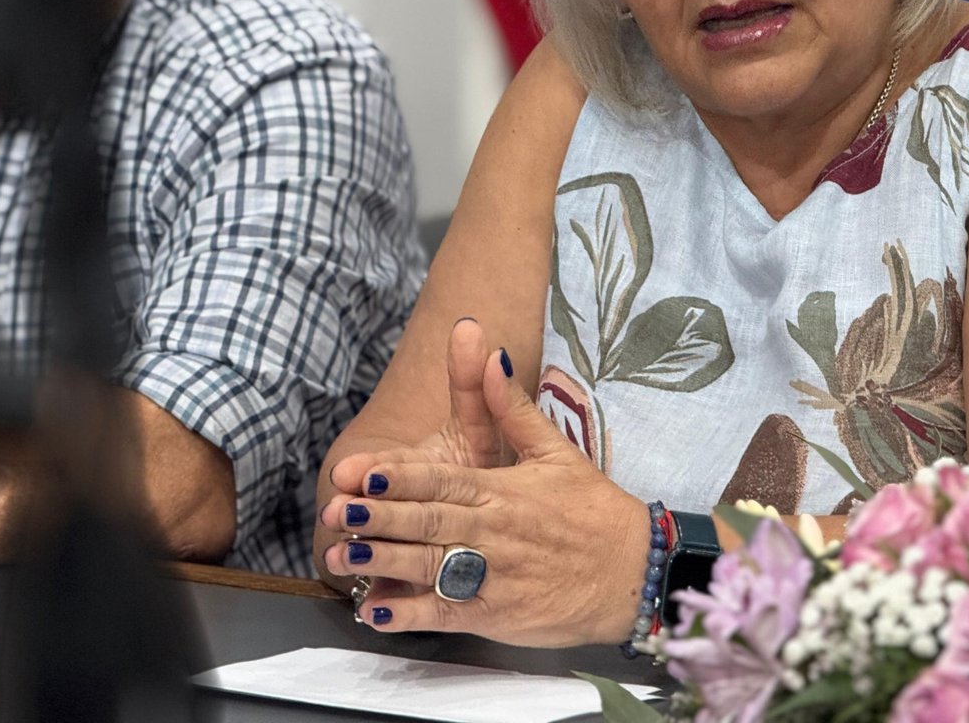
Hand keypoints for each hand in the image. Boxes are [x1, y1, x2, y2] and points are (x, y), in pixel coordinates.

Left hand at [318, 345, 652, 647]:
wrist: (631, 571)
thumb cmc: (592, 509)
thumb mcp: (557, 451)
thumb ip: (513, 408)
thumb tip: (492, 354)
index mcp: (504, 489)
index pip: (446, 480)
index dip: (404, 477)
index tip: (369, 473)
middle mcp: (494, 531)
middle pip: (429, 522)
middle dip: (380, 518)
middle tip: (338, 512)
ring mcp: (494, 574)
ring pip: (430, 567)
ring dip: (383, 564)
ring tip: (343, 557)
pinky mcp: (496, 613)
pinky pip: (445, 612)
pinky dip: (410, 614)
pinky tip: (377, 611)